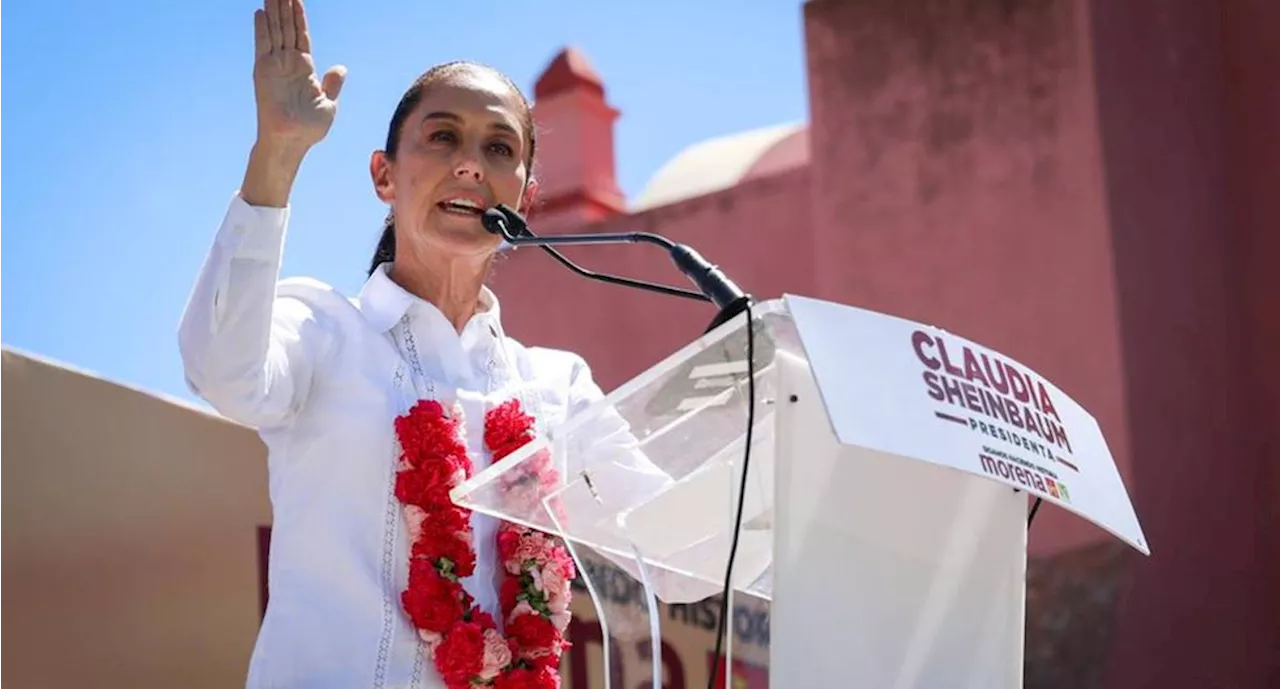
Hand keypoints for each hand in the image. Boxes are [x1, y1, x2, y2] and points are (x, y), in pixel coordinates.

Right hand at [252, 0, 345, 150]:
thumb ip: (332, 84)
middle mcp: (288, 63)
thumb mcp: (327, 103)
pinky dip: (262, 29)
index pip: (301, 35)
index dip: (299, 16)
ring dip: (273, 11)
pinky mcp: (263, 71)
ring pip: (275, 31)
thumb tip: (341, 68)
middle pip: (286, 27)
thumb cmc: (310, 128)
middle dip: (284, 7)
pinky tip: (261, 13)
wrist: (293, 141)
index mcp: (304, 68)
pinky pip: (263, 46)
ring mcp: (274, 65)